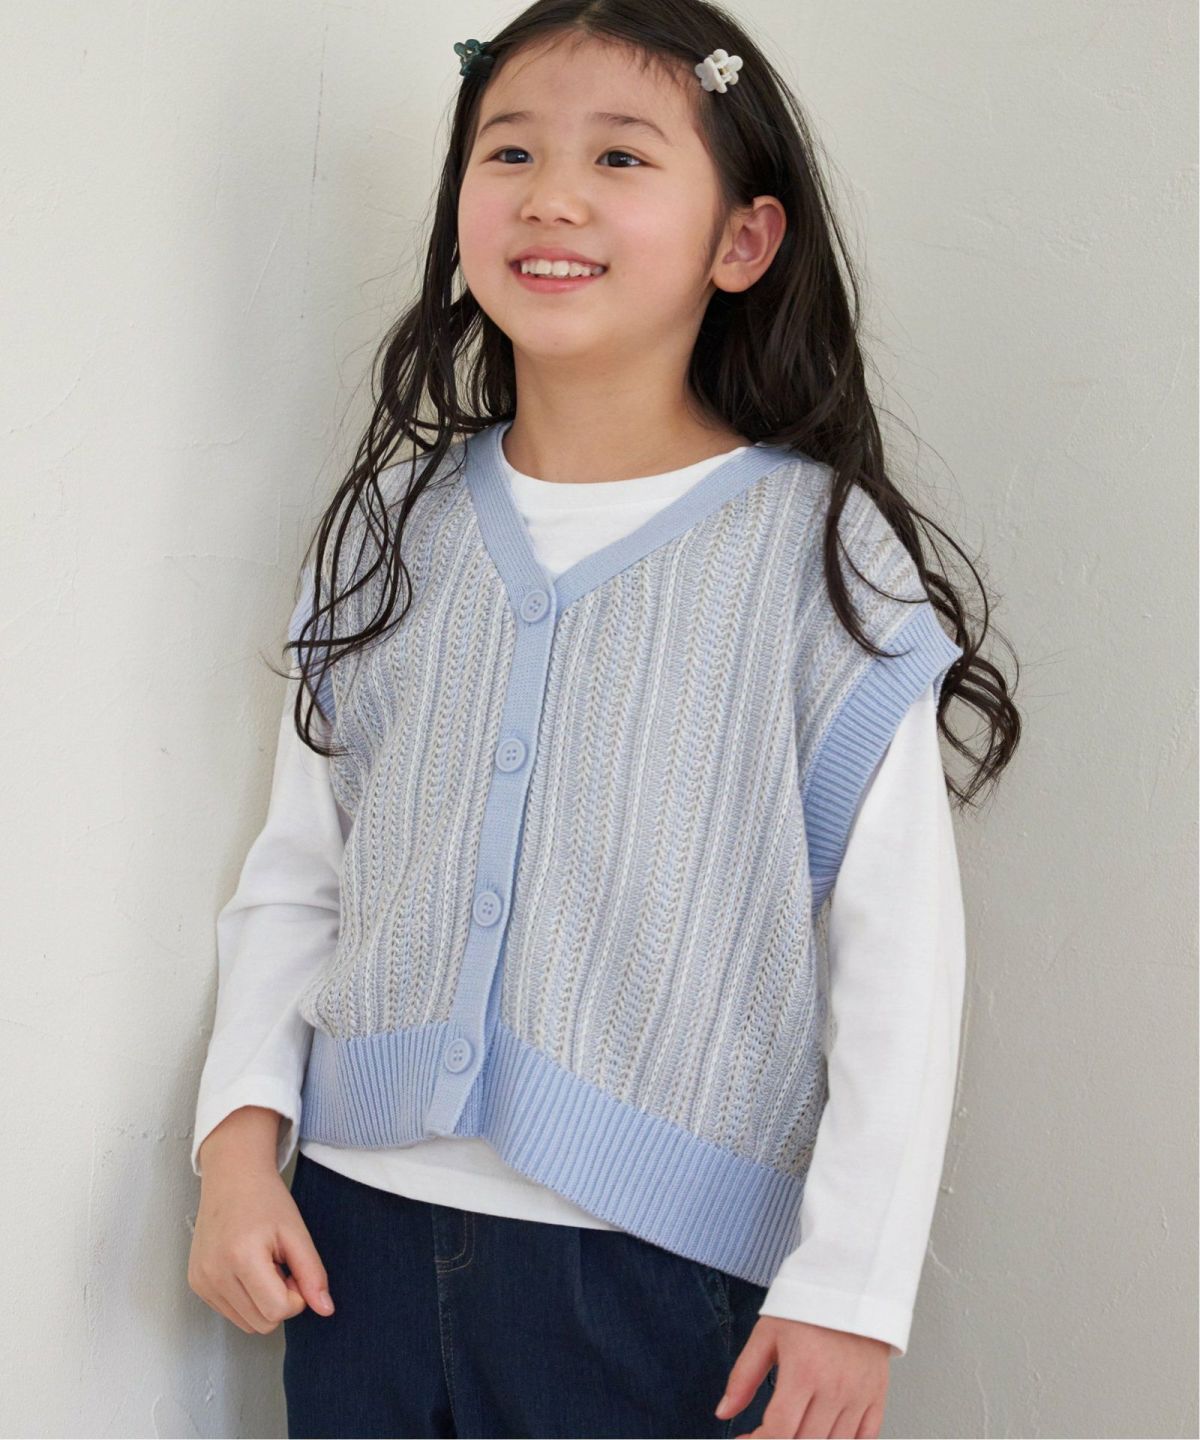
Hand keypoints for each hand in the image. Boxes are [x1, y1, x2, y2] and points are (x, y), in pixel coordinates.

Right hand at [189, 1111, 333, 1333]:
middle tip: (279, 1265)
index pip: (277, 1311)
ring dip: (262, 1301)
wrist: (232, 1177)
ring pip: (246, 1323)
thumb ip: (313, 1274)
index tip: (293, 1268)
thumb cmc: (266, 1200)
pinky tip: (247, 1268)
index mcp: (241, 1258)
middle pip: (262, 1324)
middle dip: (279, 1300)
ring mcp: (201, 1281)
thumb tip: (326, 1310)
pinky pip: (230, 1313)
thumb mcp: (297, 1232)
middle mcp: (214, 1275)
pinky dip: (246, 1299)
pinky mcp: (196, 1284)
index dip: (296, 1296)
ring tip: (263, 1265)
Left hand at [714, 1315, 890, 1437]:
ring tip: (794, 1427)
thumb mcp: (767, 1334)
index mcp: (804, 1371)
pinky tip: (823, 1431)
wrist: (851, 1290)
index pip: (779, 1430)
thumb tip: (723, 1411)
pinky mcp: (877, 1397)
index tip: (747, 1438)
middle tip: (768, 1431)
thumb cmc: (807, 1310)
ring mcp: (860, 1396)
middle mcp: (835, 1388)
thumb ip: (743, 1376)